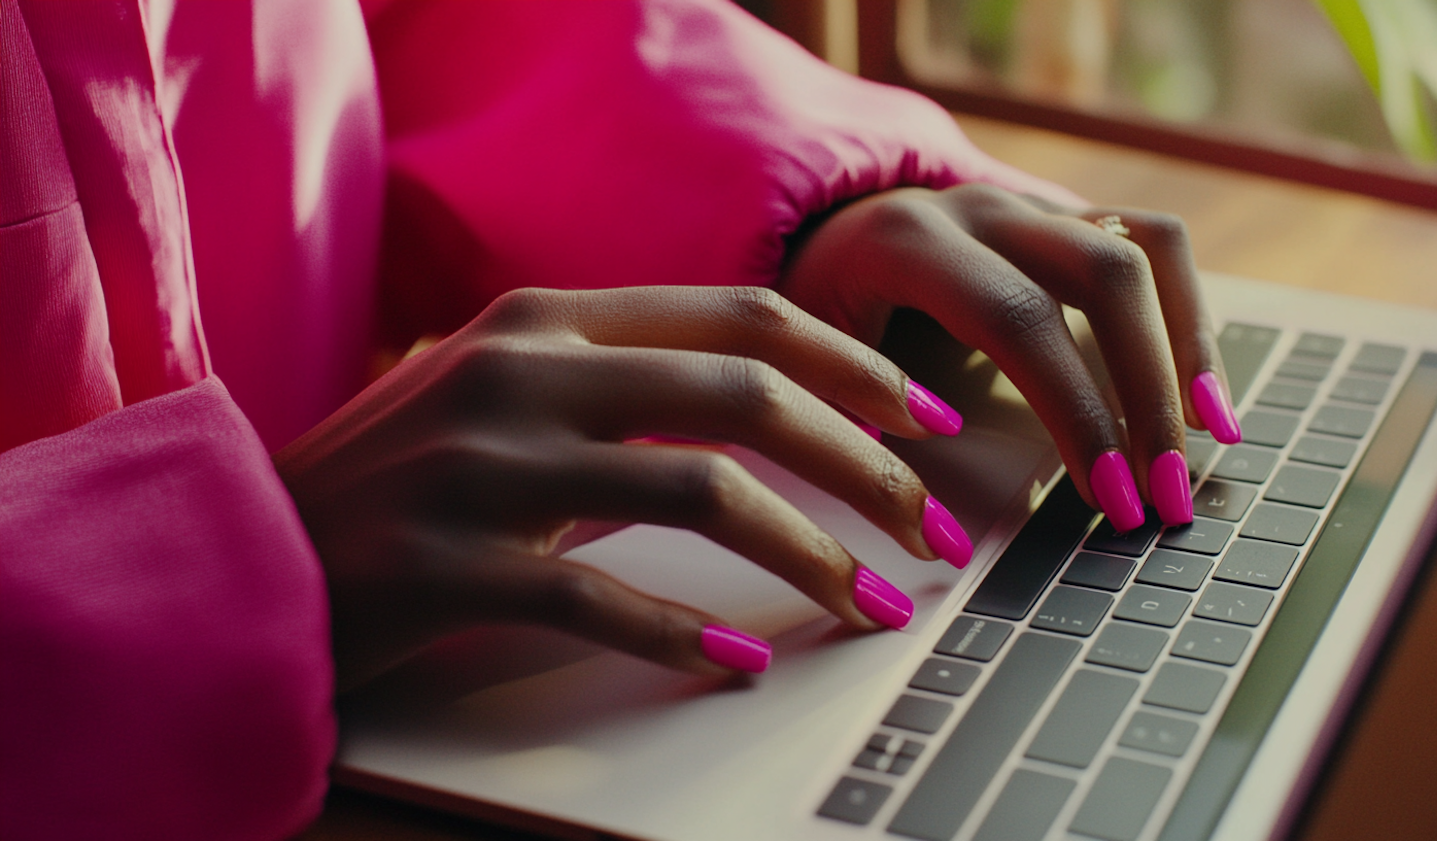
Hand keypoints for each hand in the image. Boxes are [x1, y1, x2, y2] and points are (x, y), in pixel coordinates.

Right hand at [274, 286, 973, 689]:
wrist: (252, 548)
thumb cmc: (402, 476)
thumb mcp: (509, 392)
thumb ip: (621, 377)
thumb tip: (777, 406)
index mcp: (550, 318)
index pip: (741, 317)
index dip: (854, 366)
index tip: (928, 422)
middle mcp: (524, 371)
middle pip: (744, 396)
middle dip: (866, 464)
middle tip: (935, 530)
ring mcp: (484, 465)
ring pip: (698, 490)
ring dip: (810, 553)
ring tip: (874, 606)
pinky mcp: (451, 565)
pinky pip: (601, 599)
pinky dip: (687, 635)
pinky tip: (746, 665)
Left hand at [778, 185, 1240, 531]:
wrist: (813, 230)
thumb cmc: (812, 309)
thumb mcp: (807, 354)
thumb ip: (855, 409)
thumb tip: (919, 510)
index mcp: (909, 240)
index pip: (1017, 318)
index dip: (1073, 410)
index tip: (1105, 498)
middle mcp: (982, 207)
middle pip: (1104, 277)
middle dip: (1147, 397)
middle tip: (1162, 498)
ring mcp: (1032, 206)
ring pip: (1145, 251)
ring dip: (1188, 354)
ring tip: (1212, 447)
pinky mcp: (1067, 220)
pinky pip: (1155, 247)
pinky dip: (1190, 321)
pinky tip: (1204, 397)